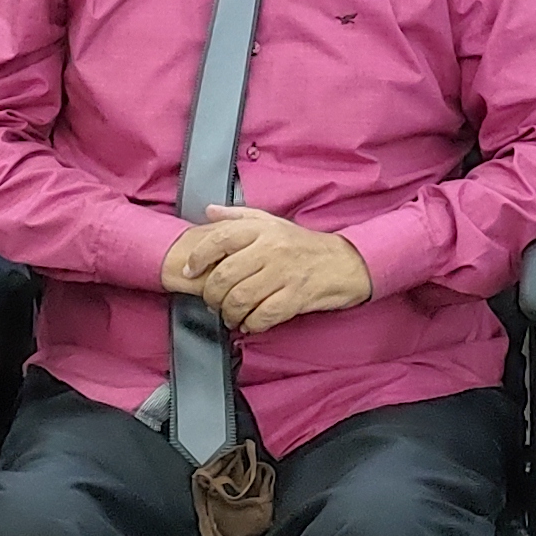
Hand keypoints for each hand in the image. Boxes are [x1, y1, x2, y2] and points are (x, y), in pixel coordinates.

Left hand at [158, 206, 373, 334]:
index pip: (220, 240)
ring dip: (228, 312)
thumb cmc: (304, 244)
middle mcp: (271, 249)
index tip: (190, 270)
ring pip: (240, 299)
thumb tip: (209, 211)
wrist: (344, 263)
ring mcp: (284, 274)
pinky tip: (248, 323)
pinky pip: (262, 316)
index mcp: (262, 229)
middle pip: (225, 275)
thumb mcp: (272, 222)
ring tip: (229, 314)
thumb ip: (238, 217)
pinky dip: (250, 324)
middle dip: (211, 294)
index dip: (199, 257)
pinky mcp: (295, 298)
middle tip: (211, 300)